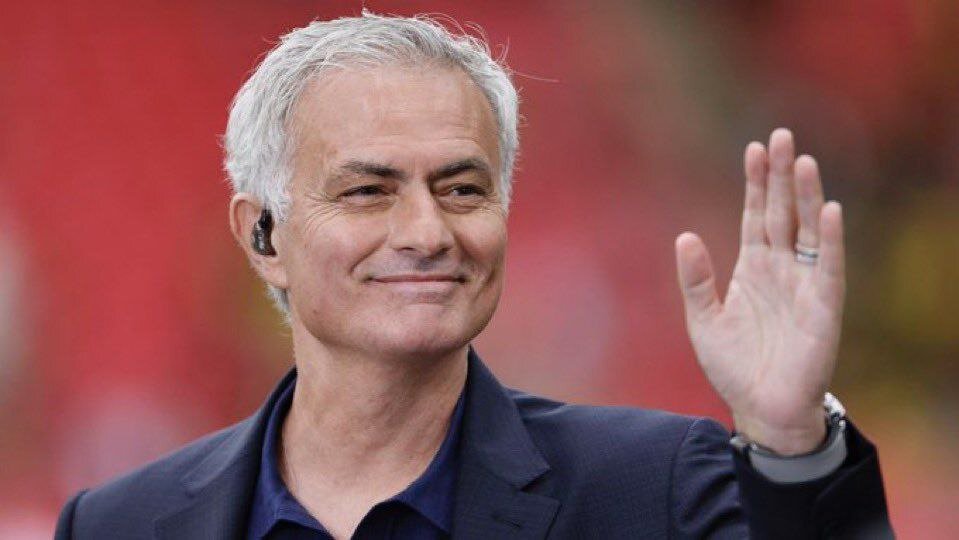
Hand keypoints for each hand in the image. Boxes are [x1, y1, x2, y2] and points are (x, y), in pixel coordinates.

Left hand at [675, 128, 844, 454]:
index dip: (755, 183)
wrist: (760, 408)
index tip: (753, 148)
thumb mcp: (703, 319)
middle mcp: (780, 269)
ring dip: (806, 196)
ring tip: (802, 160)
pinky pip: (827, 267)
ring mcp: (803, 284)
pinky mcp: (823, 306)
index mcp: (753, 268)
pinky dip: (828, 239)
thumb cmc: (734, 366)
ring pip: (805, 230)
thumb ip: (695, 279)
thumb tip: (684, 235)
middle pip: (781, 212)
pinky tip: (827, 210)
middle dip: (780, 176)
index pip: (755, 215)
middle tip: (781, 135)